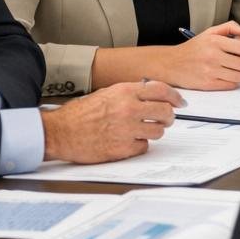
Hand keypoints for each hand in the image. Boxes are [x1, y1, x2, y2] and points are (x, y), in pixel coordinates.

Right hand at [41, 80, 184, 163]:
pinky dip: (140, 145)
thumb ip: (130, 93)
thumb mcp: (106, 94)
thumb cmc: (79, 114)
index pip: (161, 90)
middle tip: (166, 119)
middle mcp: (128, 109)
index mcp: (124, 92)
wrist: (59, 133)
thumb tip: (151, 96)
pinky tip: (129, 141)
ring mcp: (126, 130)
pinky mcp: (122, 148)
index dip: (175, 97)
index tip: (180, 103)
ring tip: (142, 131)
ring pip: (158, 131)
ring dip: (154, 132)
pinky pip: (144, 147)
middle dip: (168, 116)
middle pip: (165, 112)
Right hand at [167, 21, 239, 89]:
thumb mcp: (209, 32)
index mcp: (215, 41)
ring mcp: (210, 71)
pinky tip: (226, 76)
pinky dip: (232, 82)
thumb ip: (229, 28)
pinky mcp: (207, 84)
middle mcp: (213, 56)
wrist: (170, 64)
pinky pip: (231, 85)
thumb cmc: (193, 48)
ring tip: (233, 70)